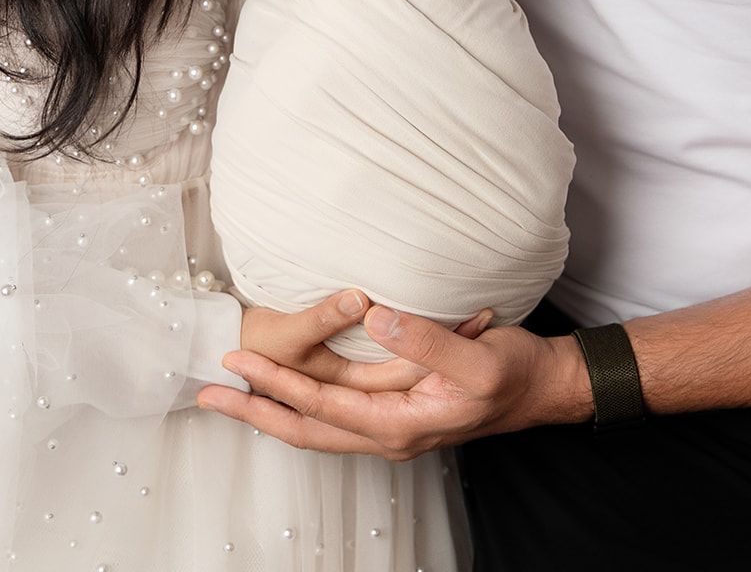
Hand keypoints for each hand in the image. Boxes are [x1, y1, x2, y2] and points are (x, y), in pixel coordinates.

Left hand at [199, 305, 588, 458]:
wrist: (542, 388)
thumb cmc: (513, 372)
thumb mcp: (475, 354)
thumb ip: (423, 339)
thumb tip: (373, 316)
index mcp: (401, 424)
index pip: (323, 406)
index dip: (277, 385)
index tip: (238, 364)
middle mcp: (389, 434)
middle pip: (307, 430)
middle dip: (255, 414)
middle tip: (208, 396)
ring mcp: (391, 427)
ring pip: (318, 426)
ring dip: (272, 411)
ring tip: (233, 395)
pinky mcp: (396, 412)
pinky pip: (335, 416)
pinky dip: (302, 405)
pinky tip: (287, 393)